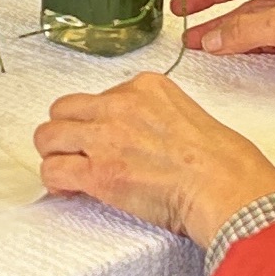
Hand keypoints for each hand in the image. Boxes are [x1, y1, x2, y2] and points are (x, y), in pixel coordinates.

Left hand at [35, 72, 274, 246]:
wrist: (226, 187)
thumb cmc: (222, 162)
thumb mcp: (188, 115)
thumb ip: (155, 117)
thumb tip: (139, 138)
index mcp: (145, 86)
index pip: (97, 96)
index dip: (93, 121)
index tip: (100, 138)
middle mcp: (120, 105)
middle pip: (64, 109)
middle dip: (65, 132)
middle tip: (73, 152)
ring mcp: (105, 137)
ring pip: (48, 136)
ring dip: (54, 154)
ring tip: (66, 170)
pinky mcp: (97, 171)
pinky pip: (54, 169)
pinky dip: (55, 181)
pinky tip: (68, 189)